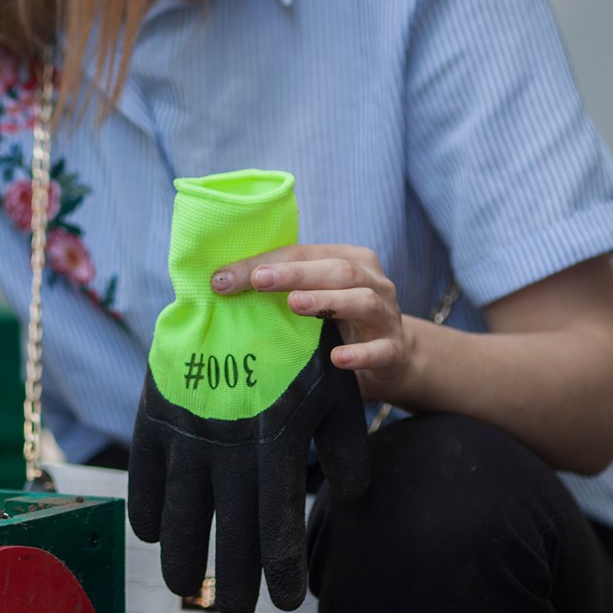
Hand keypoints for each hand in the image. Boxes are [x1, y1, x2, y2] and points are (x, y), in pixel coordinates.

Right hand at [127, 173, 369, 612]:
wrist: (232, 288)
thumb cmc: (293, 345)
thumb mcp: (335, 393)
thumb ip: (348, 449)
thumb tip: (351, 498)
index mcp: (276, 447)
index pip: (277, 531)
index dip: (281, 574)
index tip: (286, 602)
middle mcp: (229, 448)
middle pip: (226, 537)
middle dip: (232, 583)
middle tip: (235, 612)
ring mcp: (186, 434)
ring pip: (180, 517)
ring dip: (183, 561)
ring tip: (187, 590)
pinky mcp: (156, 417)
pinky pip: (144, 477)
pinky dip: (146, 511)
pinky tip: (152, 536)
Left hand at [212, 245, 414, 403]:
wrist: (393, 358)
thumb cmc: (338, 321)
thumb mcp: (314, 296)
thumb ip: (280, 287)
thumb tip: (218, 284)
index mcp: (350, 259)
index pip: (303, 254)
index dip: (265, 263)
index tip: (224, 278)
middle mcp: (373, 281)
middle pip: (337, 270)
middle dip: (295, 274)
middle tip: (259, 281)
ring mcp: (387, 316)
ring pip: (362, 301)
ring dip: (328, 301)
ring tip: (295, 305)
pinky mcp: (393, 350)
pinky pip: (380, 350)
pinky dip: (359, 353)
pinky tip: (337, 358)